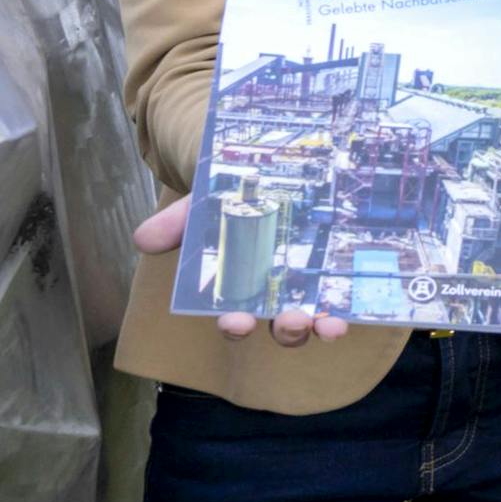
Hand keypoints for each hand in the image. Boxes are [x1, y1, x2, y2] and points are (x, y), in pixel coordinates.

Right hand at [132, 197, 346, 346]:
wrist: (280, 171)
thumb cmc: (236, 200)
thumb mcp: (205, 204)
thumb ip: (178, 221)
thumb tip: (142, 238)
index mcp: (244, 287)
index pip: (237, 317)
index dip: (236, 324)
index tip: (235, 321)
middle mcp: (281, 294)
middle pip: (283, 326)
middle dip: (287, 330)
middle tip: (290, 322)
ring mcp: (315, 285)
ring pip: (319, 318)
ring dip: (323, 325)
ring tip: (329, 324)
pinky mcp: (343, 271)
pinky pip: (350, 294)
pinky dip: (354, 302)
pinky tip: (358, 301)